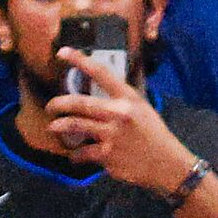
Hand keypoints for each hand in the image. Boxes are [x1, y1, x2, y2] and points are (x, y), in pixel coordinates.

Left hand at [45, 56, 199, 193]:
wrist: (167, 165)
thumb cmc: (155, 135)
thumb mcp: (143, 109)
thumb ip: (121, 100)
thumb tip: (101, 94)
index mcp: (128, 99)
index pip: (101, 73)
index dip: (79, 60)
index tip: (63, 52)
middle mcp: (118, 114)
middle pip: (79, 103)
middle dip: (58, 104)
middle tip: (51, 107)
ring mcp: (111, 136)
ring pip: (75, 126)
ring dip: (59, 127)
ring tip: (53, 128)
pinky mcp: (107, 156)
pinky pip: (83, 153)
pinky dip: (76, 155)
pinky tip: (75, 155)